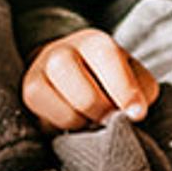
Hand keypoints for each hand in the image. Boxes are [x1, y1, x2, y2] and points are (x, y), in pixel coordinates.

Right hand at [22, 28, 160, 132]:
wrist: (70, 70)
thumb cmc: (109, 78)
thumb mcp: (133, 76)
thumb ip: (142, 91)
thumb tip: (134, 113)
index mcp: (93, 41)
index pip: (107, 58)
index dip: (125, 90)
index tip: (137, 115)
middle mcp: (61, 51)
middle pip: (85, 95)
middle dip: (104, 114)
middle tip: (113, 120)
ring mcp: (39, 71)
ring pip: (67, 113)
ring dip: (85, 123)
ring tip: (93, 120)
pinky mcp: (29, 93)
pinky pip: (47, 123)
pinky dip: (65, 128)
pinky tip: (74, 121)